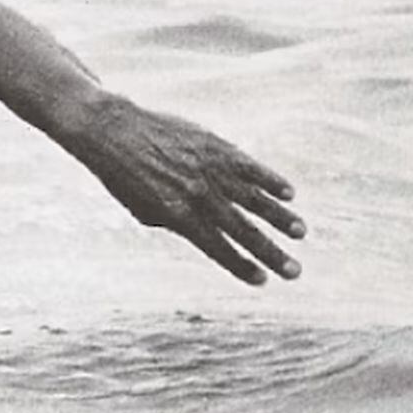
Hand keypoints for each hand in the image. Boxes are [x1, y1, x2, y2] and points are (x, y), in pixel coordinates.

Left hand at [71, 94, 303, 284]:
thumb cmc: (123, 176)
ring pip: (254, 198)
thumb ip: (177, 224)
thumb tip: (209, 234)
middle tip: (295, 272)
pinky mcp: (214, 146)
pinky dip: (270, 180)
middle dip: (270, 253)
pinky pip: (249, 166)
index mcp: (178, 215)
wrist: (113, 131)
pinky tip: (289, 193)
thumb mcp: (143, 209)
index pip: (217, 247)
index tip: (262, 281)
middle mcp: (198, 194)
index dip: (240, 266)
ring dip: (280, 218)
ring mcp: (209, 169)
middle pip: (243, 230)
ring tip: (300, 233)